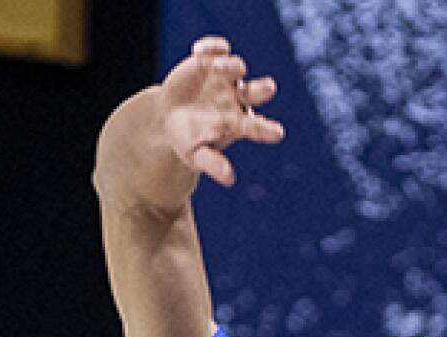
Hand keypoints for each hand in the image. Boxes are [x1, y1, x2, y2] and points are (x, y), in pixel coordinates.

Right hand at [160, 35, 284, 186]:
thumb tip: (229, 179)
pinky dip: (211, 47)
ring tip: (215, 68)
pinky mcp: (210, 61)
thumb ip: (212, 165)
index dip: (267, 130)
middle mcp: (237, 98)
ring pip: (236, 68)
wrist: (167, 118)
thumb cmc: (186, 141)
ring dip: (229, 67)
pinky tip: (199, 52)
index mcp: (238, 123)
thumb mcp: (196, 155)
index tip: (278, 134)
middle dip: (263, 89)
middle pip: (257, 92)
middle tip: (269, 88)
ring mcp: (225, 78)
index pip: (257, 127)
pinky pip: (217, 49)